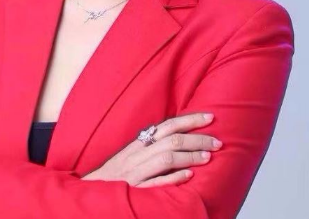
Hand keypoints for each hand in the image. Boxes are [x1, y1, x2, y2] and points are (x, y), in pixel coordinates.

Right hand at [81, 112, 221, 187]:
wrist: (90, 192)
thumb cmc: (113, 176)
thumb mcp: (130, 156)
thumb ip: (149, 147)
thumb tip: (176, 138)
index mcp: (137, 144)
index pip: (167, 125)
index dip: (189, 120)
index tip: (210, 116)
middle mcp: (137, 155)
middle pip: (171, 140)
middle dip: (197, 138)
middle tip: (217, 142)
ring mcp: (135, 172)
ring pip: (165, 158)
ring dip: (190, 156)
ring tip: (208, 157)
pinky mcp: (135, 190)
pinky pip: (155, 182)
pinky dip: (173, 178)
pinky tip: (189, 177)